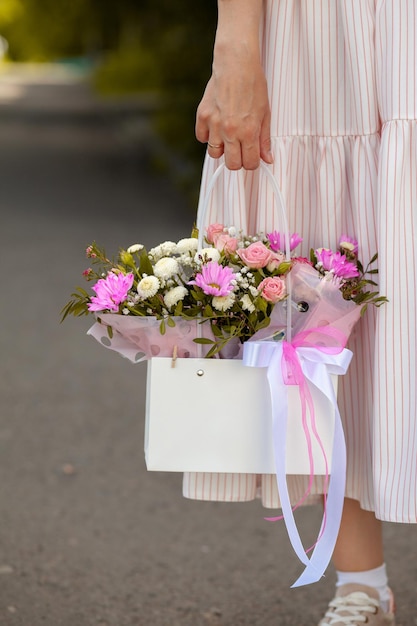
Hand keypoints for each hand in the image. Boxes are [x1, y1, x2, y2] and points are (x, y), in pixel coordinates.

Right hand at [195, 53, 272, 169]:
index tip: (251, 155)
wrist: (236, 64)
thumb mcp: (265, 113)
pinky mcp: (202, 116)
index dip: (252, 162)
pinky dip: (208, 136)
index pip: (249, 163)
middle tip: (240, 149)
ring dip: (222, 148)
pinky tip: (216, 126)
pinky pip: (202, 138)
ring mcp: (214, 124)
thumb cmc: (254, 86)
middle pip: (231, 164)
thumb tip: (267, 160)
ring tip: (227, 135)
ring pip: (214, 154)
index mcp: (249, 131)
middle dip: (237, 160)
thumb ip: (264, 139)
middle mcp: (230, 131)